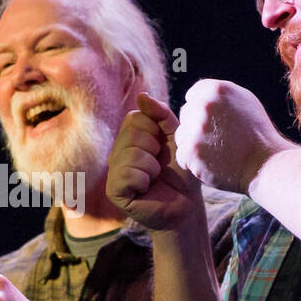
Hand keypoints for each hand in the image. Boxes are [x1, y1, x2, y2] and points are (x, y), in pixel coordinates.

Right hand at [106, 92, 202, 230]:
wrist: (186, 205)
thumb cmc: (181, 172)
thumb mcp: (176, 137)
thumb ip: (161, 115)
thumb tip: (142, 96)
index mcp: (129, 138)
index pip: (135, 117)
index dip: (156, 131)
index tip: (163, 148)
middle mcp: (117, 153)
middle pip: (132, 135)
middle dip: (154, 149)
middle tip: (160, 166)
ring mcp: (113, 172)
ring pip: (130, 155)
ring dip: (151, 167)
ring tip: (154, 178)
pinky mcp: (113, 191)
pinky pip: (126, 174)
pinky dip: (143, 181)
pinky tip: (146, 189)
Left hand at [175, 79, 288, 193]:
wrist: (265, 165)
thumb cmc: (257, 134)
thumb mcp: (245, 101)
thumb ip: (219, 95)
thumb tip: (196, 94)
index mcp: (217, 89)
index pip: (192, 96)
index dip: (202, 111)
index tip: (216, 123)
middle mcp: (205, 105)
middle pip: (185, 115)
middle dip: (196, 127)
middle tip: (218, 140)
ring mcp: (196, 128)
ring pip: (181, 136)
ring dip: (193, 145)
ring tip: (216, 152)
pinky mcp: (192, 150)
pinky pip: (182, 155)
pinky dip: (194, 163)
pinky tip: (212, 164)